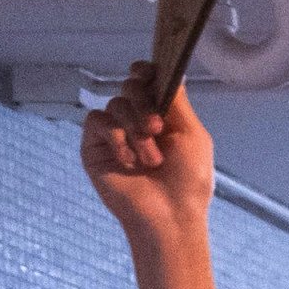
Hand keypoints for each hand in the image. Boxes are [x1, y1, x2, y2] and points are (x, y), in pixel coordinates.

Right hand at [79, 84, 213, 241]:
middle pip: (130, 86)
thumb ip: (177, 102)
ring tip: (151, 160)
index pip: (146, 81)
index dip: (144, 72)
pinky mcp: (95, 147)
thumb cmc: (188, 182)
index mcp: (161, 117)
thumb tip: (168, 71)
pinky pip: (98, 121)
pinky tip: (129, 162)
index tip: (146, 73)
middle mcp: (136, 122)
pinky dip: (116, 138)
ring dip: (136, 130)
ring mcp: (114, 134)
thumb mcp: (193, 136)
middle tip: (156, 127)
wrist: (169, 217)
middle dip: (144, 102)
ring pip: (115, 104)